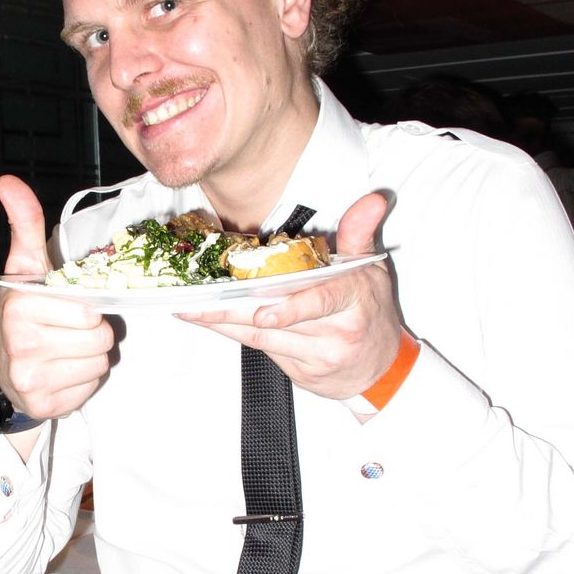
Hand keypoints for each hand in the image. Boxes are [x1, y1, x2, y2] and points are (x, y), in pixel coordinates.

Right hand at [0, 175, 114, 423]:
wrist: (0, 372)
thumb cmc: (20, 314)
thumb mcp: (23, 268)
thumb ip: (23, 225)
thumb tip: (7, 182)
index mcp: (22, 306)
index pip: (88, 310)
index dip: (86, 309)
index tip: (66, 309)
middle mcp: (23, 344)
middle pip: (99, 338)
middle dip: (91, 333)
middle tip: (67, 331)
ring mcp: (32, 379)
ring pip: (99, 362)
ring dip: (89, 356)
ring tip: (64, 350)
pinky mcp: (45, 404)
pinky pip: (91, 385)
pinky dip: (83, 380)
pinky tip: (62, 372)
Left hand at [179, 192, 401, 399]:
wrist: (383, 369)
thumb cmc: (371, 311)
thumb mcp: (371, 268)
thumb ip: (361, 232)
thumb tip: (372, 200)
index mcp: (354, 298)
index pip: (323, 301)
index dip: (292, 309)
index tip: (263, 314)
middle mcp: (338, 331)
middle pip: (279, 321)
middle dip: (234, 310)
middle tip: (196, 301)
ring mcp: (318, 356)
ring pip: (263, 339)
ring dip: (224, 323)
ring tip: (191, 309)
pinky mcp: (301, 372)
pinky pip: (262, 350)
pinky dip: (234, 334)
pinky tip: (209, 321)